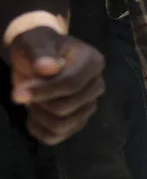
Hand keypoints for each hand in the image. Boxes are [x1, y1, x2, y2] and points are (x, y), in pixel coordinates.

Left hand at [10, 29, 104, 144]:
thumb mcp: (34, 42)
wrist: (37, 58)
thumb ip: (40, 53)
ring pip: (63, 125)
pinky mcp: (78, 121)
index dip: (44, 91)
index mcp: (93, 63)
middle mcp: (97, 86)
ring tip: (31, 101)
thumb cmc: (38, 47)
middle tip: (24, 91)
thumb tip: (47, 69)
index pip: (72, 84)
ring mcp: (89, 106)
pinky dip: (40, 130)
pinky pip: (58, 136)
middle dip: (39, 102)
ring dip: (39, 116)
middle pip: (67, 107)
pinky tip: (33, 116)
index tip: (18, 92)